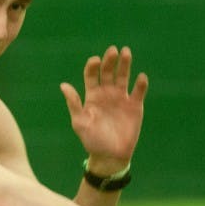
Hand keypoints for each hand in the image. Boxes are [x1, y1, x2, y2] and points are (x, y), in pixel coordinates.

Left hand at [60, 46, 148, 172]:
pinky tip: (141, 77)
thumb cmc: (91, 140)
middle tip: (112, 50)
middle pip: (108, 72)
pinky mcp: (135, 106)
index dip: (92, 67)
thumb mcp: (79, 122)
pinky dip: (140, 84)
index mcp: (91, 95)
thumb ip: (74, 103)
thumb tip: (63, 85)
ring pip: (123, 77)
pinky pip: (139, 92)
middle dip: (109, 61)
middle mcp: (106, 93)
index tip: (95, 60)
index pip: (91, 75)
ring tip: (126, 52)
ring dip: (125, 65)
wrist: (110, 155)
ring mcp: (121, 98)